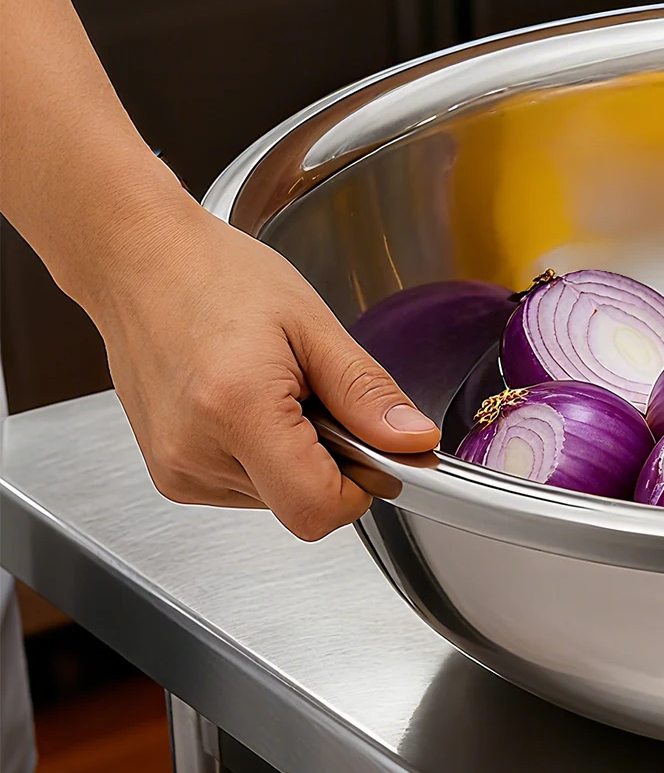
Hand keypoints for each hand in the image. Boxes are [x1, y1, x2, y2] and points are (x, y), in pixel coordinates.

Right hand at [83, 200, 439, 540]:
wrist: (140, 263)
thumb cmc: (216, 276)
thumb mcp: (313, 325)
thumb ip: (367, 393)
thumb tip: (414, 443)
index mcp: (236, 409)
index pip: (318, 509)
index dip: (362, 485)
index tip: (371, 445)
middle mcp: (196, 452)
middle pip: (302, 506)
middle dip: (330, 462)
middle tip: (312, 395)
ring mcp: (177, 470)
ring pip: (278, 500)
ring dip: (295, 457)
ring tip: (273, 391)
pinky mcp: (171, 475)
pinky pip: (247, 489)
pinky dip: (265, 457)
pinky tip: (248, 406)